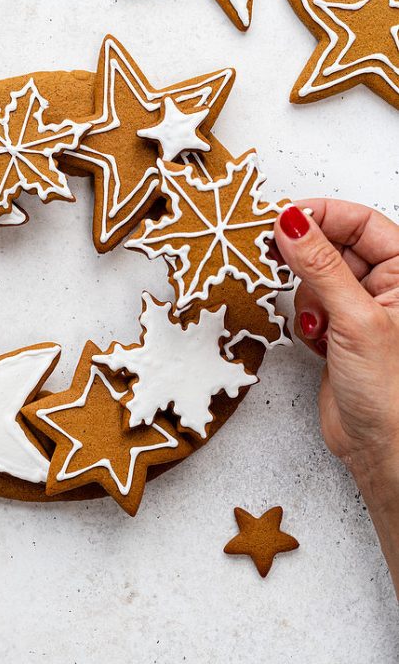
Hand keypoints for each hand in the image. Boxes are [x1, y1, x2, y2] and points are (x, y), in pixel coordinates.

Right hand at [275, 200, 398, 497]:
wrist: (381, 448)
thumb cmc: (389, 391)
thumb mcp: (354, 318)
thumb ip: (320, 265)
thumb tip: (293, 221)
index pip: (361, 222)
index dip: (322, 215)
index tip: (282, 218)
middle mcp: (387, 285)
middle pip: (334, 245)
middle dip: (307, 260)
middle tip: (276, 259)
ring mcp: (361, 307)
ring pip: (315, 275)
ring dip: (306, 296)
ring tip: (318, 324)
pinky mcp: (339, 330)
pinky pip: (309, 304)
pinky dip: (304, 318)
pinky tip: (316, 341)